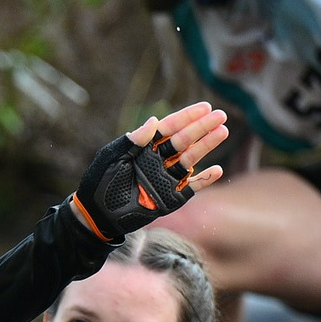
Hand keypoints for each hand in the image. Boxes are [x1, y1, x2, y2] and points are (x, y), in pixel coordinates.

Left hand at [70, 103, 227, 241]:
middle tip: (221, 116)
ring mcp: (166, 177)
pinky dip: (204, 179)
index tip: (205, 107)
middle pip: (184, 140)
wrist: (97, 215)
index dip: (186, 117)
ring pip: (190, 158)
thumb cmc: (100, 182)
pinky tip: (216, 169)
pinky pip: (191, 187)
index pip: (169, 127)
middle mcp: (158, 159)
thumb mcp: (112, 157)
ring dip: (207, 146)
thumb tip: (154, 120)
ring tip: (223, 132)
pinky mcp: (170, 197)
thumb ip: (133, 141)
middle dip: (202, 127)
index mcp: (145, 146)